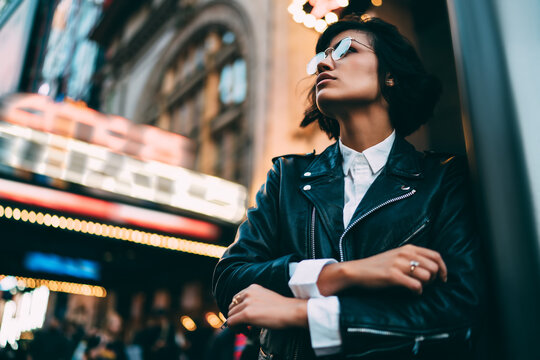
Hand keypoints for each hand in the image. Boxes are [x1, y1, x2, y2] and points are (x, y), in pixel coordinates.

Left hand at [227, 284, 307, 328]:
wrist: (291, 311)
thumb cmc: (282, 308)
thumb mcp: (265, 298)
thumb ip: (253, 302)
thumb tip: (243, 313)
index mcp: (252, 288)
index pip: (236, 299)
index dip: (238, 311)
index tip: (244, 319)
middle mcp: (247, 293)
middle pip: (232, 307)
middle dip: (236, 317)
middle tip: (245, 326)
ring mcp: (247, 303)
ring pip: (231, 315)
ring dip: (236, 324)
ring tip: (246, 330)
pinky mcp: (247, 314)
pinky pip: (231, 322)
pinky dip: (235, 329)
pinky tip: (245, 332)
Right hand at [318, 244, 446, 295]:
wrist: (357, 271)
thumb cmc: (378, 266)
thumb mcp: (397, 256)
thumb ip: (413, 258)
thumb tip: (433, 269)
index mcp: (408, 248)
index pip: (436, 256)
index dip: (443, 269)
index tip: (442, 279)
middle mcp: (405, 254)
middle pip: (434, 267)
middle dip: (435, 279)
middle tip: (427, 285)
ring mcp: (398, 264)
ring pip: (427, 276)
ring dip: (426, 286)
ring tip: (417, 288)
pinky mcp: (392, 275)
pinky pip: (416, 285)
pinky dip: (417, 292)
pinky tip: (412, 292)